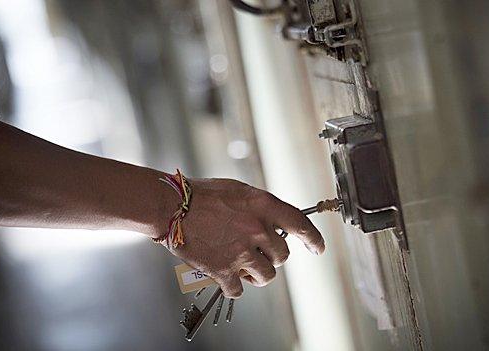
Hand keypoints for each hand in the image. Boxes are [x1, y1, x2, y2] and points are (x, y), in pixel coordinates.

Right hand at [167, 178, 324, 297]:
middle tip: (257, 252)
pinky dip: (234, 286)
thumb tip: (273, 224)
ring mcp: (241, 251)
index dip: (313, 239)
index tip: (317, 248)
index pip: (300, 225)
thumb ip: (260, 208)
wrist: (171, 206)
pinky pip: (239, 289)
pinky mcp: (223, 270)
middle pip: (282, 255)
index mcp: (263, 205)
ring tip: (244, 267)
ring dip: (257, 274)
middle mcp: (256, 229)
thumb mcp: (239, 191)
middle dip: (273, 257)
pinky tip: (226, 277)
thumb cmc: (201, 195)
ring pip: (266, 276)